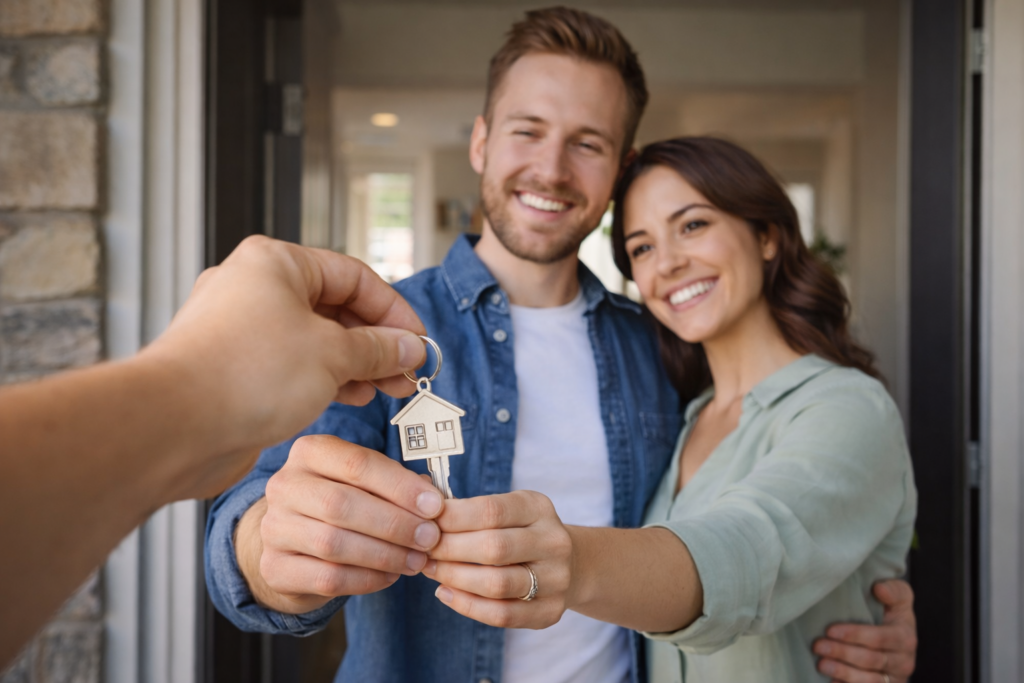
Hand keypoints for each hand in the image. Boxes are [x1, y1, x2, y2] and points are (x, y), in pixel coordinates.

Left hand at [141, 235, 426, 498]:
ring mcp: (241, 330)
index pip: (354, 276)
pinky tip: (351, 396)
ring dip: (356, 364)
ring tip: (388, 389)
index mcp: (275, 263)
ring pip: (314, 339)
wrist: (173, 426)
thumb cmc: (243, 375)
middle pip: (335, 307)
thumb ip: (378, 348)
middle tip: (408, 371)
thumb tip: (409, 347)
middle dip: (377, 342)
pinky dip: (325, 378)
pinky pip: (292, 365)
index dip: (394, 310)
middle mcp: (254, 289)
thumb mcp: (332, 354)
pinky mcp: (234, 368)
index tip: (419, 342)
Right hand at [242, 436, 446, 613]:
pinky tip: (390, 575)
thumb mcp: (363, 482)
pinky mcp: (274, 567)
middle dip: (394, 524)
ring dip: (385, 555)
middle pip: (342, 504)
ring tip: (416, 560)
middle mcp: (285, 485)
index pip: (357, 464)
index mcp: (310, 452)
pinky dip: (366, 579)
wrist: (292, 540)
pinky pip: (327, 577)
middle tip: (429, 538)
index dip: (400, 486)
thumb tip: (432, 499)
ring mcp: (274, 528)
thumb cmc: (339, 502)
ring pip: (334, 543)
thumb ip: (395, 484)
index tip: (434, 506)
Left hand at [423, 491, 573, 628]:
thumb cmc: (522, 532)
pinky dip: (467, 606)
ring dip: (455, 578)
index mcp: (538, 508)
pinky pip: (502, 615)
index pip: (491, 510)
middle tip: (424, 550)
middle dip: (449, 550)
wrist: (570, 565)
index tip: (425, 522)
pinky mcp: (550, 611)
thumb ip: (472, 510)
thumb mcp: (508, 509)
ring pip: (496, 584)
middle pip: (493, 548)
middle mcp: (553, 542)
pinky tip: (446, 593)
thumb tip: (423, 514)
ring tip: (432, 570)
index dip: (453, 518)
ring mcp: (556, 579)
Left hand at [814, 579, 916, 682]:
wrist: (899, 636)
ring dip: (843, 673)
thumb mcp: (899, 597)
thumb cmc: (892, 612)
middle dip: (842, 653)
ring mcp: (895, 678)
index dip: (854, 635)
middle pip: (871, 660)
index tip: (830, 630)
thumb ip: (894, 591)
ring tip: (821, 664)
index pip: (878, 638)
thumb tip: (879, 588)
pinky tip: (832, 681)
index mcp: (905, 636)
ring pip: (870, 680)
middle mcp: (904, 661)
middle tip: (818, 646)